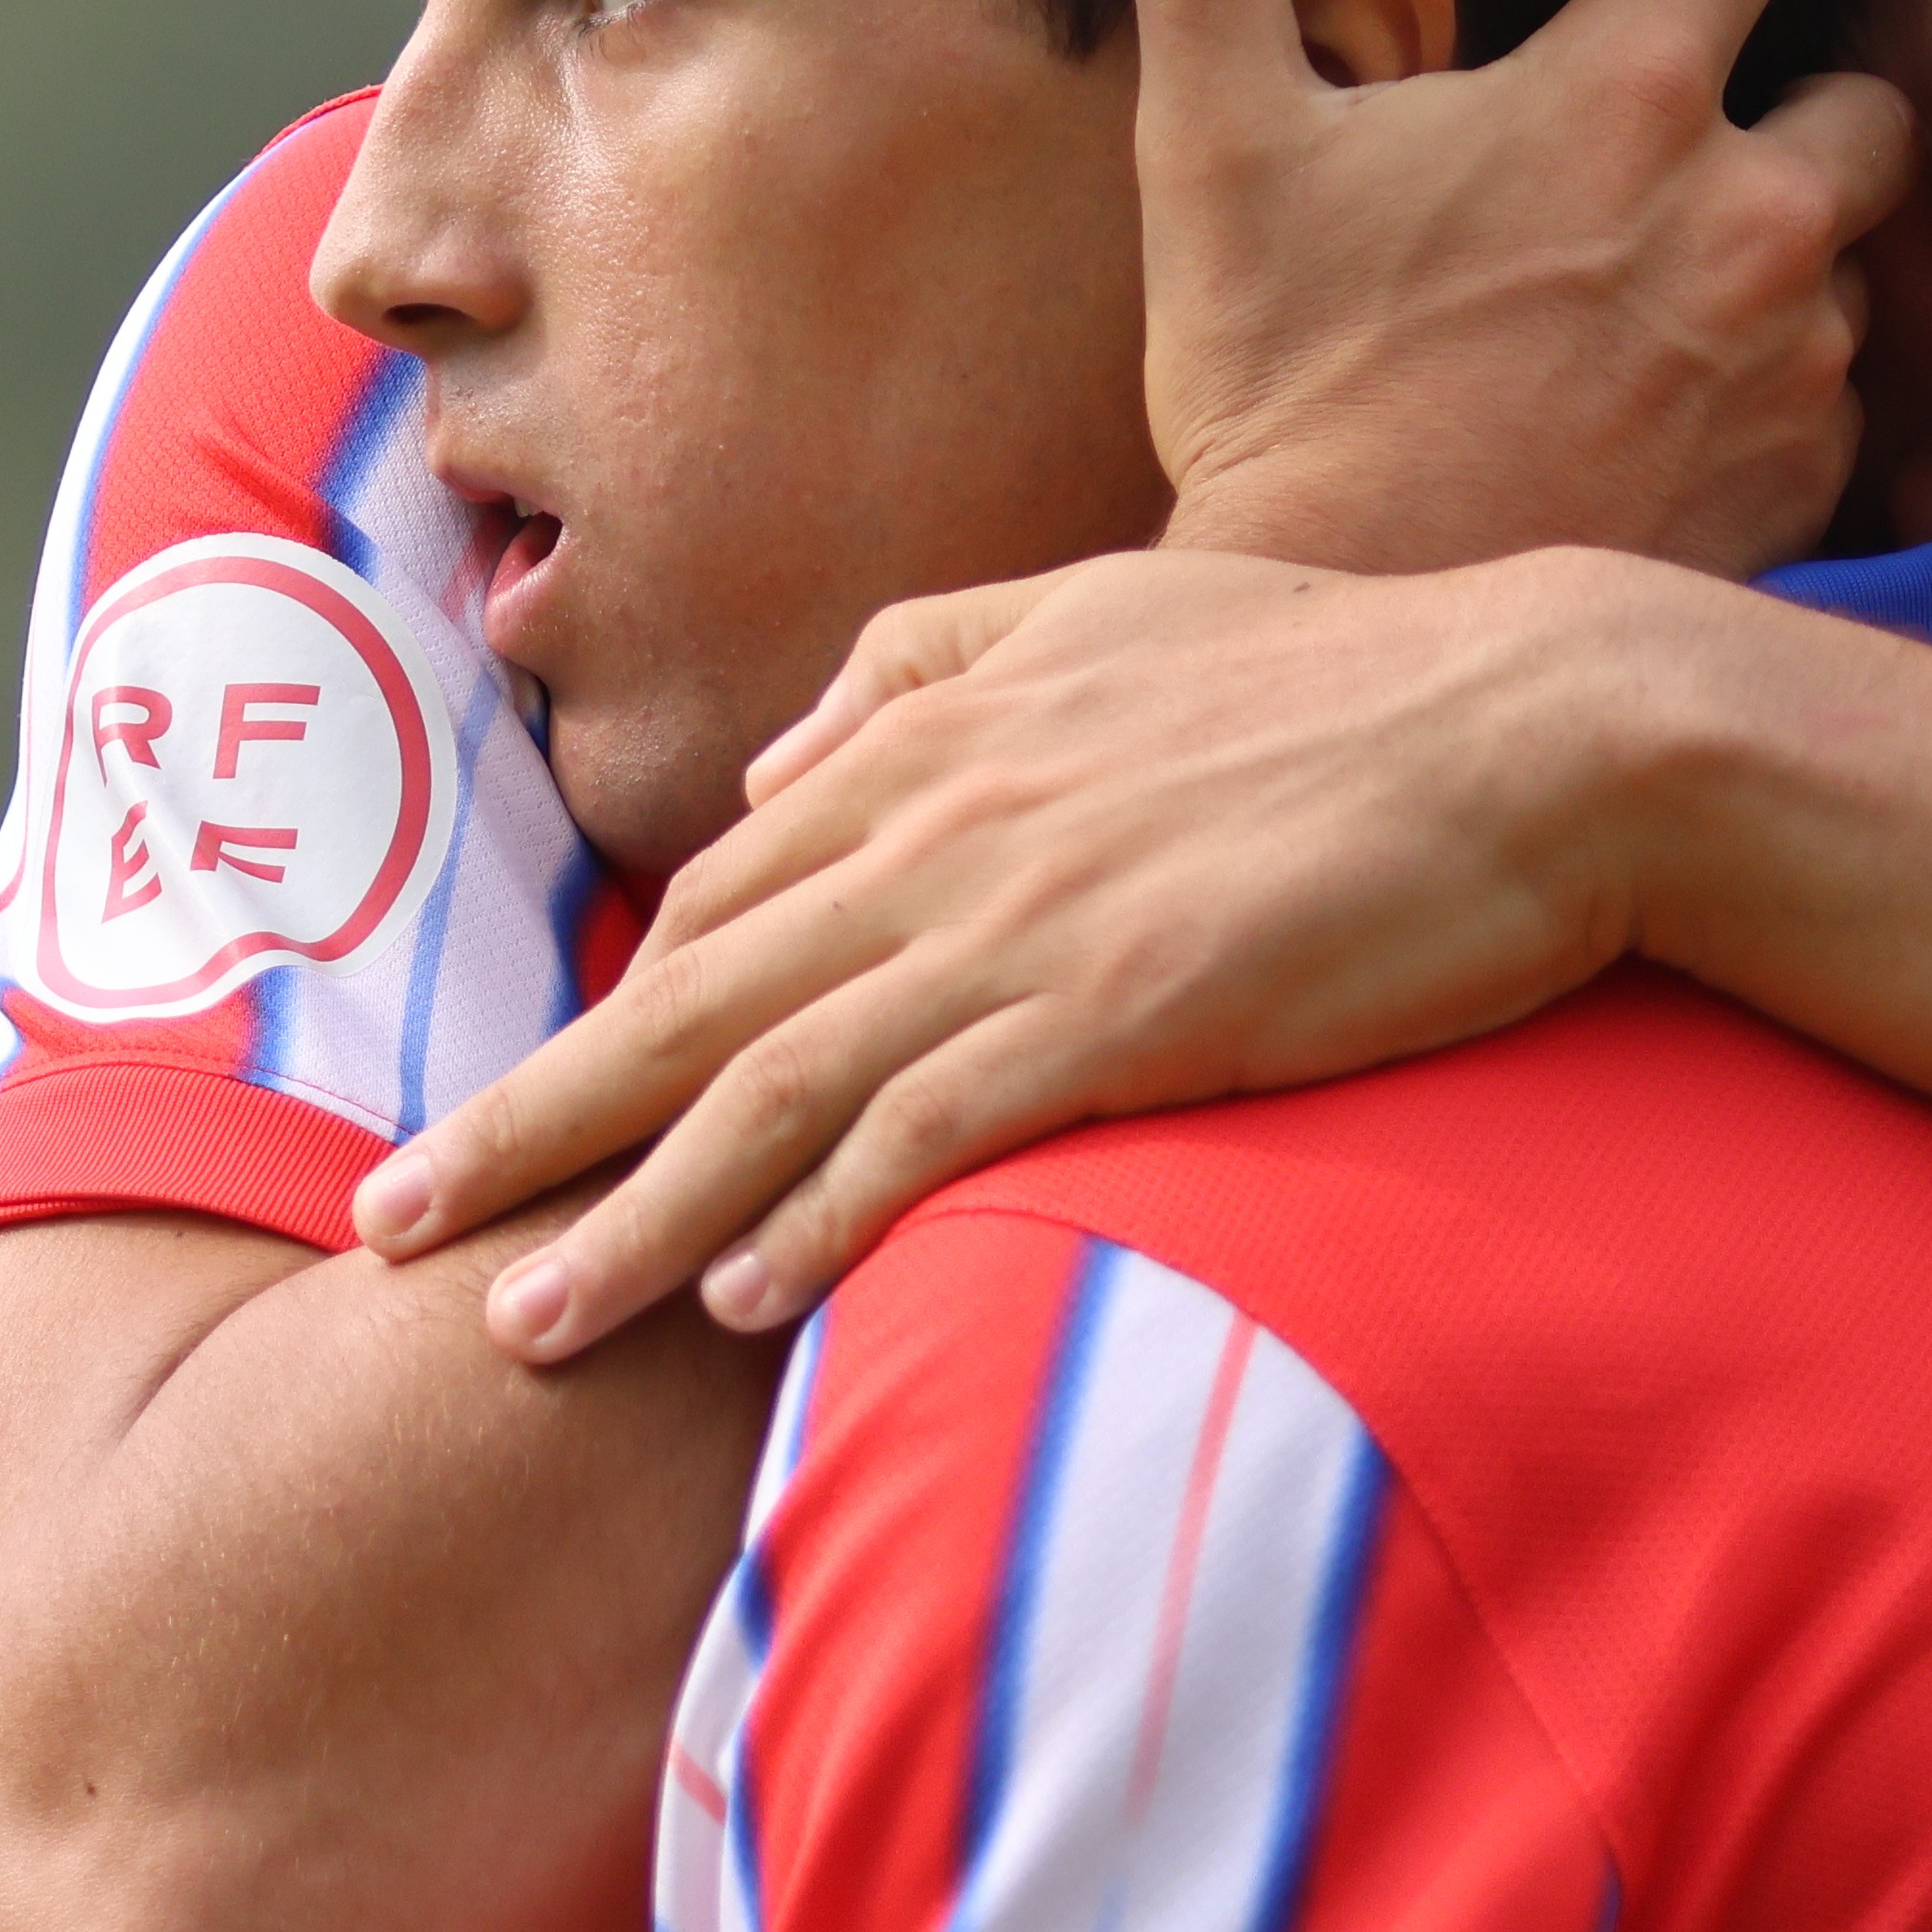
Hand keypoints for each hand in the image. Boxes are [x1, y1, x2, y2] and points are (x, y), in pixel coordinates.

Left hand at [354, 545, 1692, 1354]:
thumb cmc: (1348, 674)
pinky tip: (737, 1299)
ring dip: (629, 1212)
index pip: (724, 899)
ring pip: (772, 1090)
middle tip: (391, 1227)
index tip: (511, 1105)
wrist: (1540, 723)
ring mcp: (1028, 926)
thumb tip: (799, 741)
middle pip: (690, 1002)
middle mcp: (947, 836)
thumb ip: (934, 657)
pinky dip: (821, 1218)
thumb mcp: (1111, 609)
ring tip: (517, 1322)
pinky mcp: (1123, 1012)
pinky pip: (928, 1133)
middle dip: (528, 1122)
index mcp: (942, 744)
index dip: (607, 1011)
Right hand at [1092, 0, 1914, 577]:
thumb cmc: (1280, 382)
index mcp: (1627, 94)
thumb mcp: (1217, 143)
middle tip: (1679, 153)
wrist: (1352, 628)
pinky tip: (1660, 420)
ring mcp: (1797, 357)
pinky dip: (1772, 398)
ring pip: (1854, 261)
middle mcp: (1752, 213)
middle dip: (1795, 106)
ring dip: (1782, 265)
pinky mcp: (1809, 482)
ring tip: (1648, 305)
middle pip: (1865, 94)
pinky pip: (1838, 403)